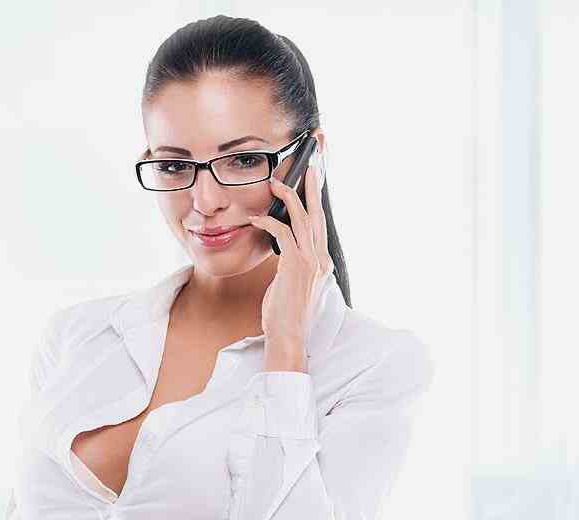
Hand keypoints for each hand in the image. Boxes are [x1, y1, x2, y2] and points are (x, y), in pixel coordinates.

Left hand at [246, 157, 335, 371]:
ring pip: (301, 219)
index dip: (317, 202)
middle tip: (310, 165)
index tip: (314, 181)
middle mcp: (320, 259)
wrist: (288, 335)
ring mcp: (310, 262)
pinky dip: (269, 223)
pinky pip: (282, 233)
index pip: (320, 224)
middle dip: (313, 187)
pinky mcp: (295, 266)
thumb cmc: (285, 312)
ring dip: (289, 197)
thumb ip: (294, 263)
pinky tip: (256, 219)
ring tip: (278, 183)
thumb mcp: (294, 283)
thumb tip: (286, 247)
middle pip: (317, 214)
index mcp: (322, 262)